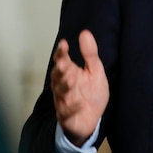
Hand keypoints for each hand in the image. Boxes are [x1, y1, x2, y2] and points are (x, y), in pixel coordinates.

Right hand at [51, 29, 108, 145]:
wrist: (93, 119)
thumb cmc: (91, 93)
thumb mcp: (95, 71)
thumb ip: (90, 54)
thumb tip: (85, 33)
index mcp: (70, 73)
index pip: (62, 60)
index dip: (61, 53)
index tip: (63, 44)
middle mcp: (63, 85)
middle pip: (57, 75)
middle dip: (59, 69)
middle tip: (63, 63)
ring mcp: (63, 100)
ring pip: (60, 92)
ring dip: (64, 86)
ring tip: (70, 79)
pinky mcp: (66, 116)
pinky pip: (67, 112)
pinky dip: (72, 108)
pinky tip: (79, 103)